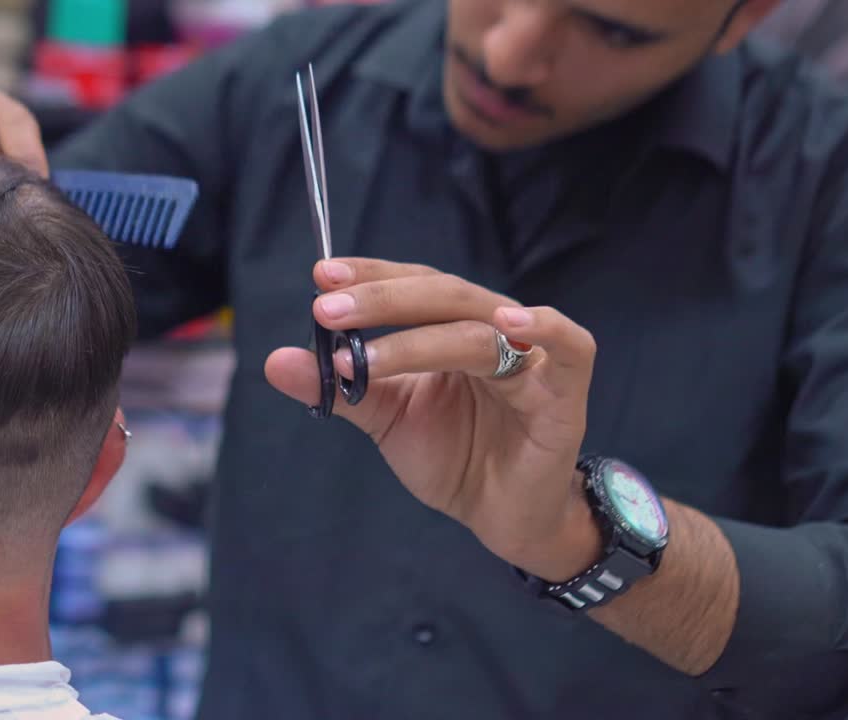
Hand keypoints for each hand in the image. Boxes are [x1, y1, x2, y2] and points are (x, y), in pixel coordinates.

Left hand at [264, 258, 601, 580]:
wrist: (500, 517)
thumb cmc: (454, 457)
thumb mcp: (385, 419)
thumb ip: (338, 387)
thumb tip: (277, 360)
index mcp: (451, 327)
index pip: (412, 284)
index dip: (370, 276)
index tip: (321, 276)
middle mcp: (492, 331)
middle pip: (442, 294)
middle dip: (381, 299)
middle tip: (327, 310)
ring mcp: (531, 358)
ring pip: (478, 327)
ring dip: (419, 336)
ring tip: (366, 353)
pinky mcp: (564, 393)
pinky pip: (570, 345)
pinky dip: (545, 327)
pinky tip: (510, 323)